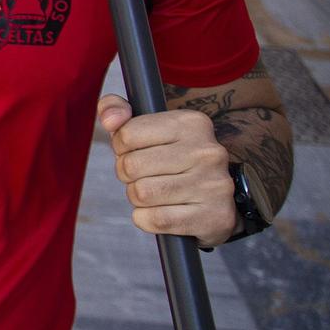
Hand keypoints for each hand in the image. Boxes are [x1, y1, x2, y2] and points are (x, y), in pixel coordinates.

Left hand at [99, 94, 238, 248]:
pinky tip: (161, 212)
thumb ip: (115, 109)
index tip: (137, 151)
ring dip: (138, 198)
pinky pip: (156, 220)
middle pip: (131, 166)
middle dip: (127, 175)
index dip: (121, 147)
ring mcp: (214, 185)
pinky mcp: (214, 217)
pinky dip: (147, 219)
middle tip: (144, 176)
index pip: (127, 134)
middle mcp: (207, 152)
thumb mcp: (148, 127)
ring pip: (141, 194)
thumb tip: (110, 120)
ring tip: (155, 193)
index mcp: (192, 123)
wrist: (219, 200)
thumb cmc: (173, 159)